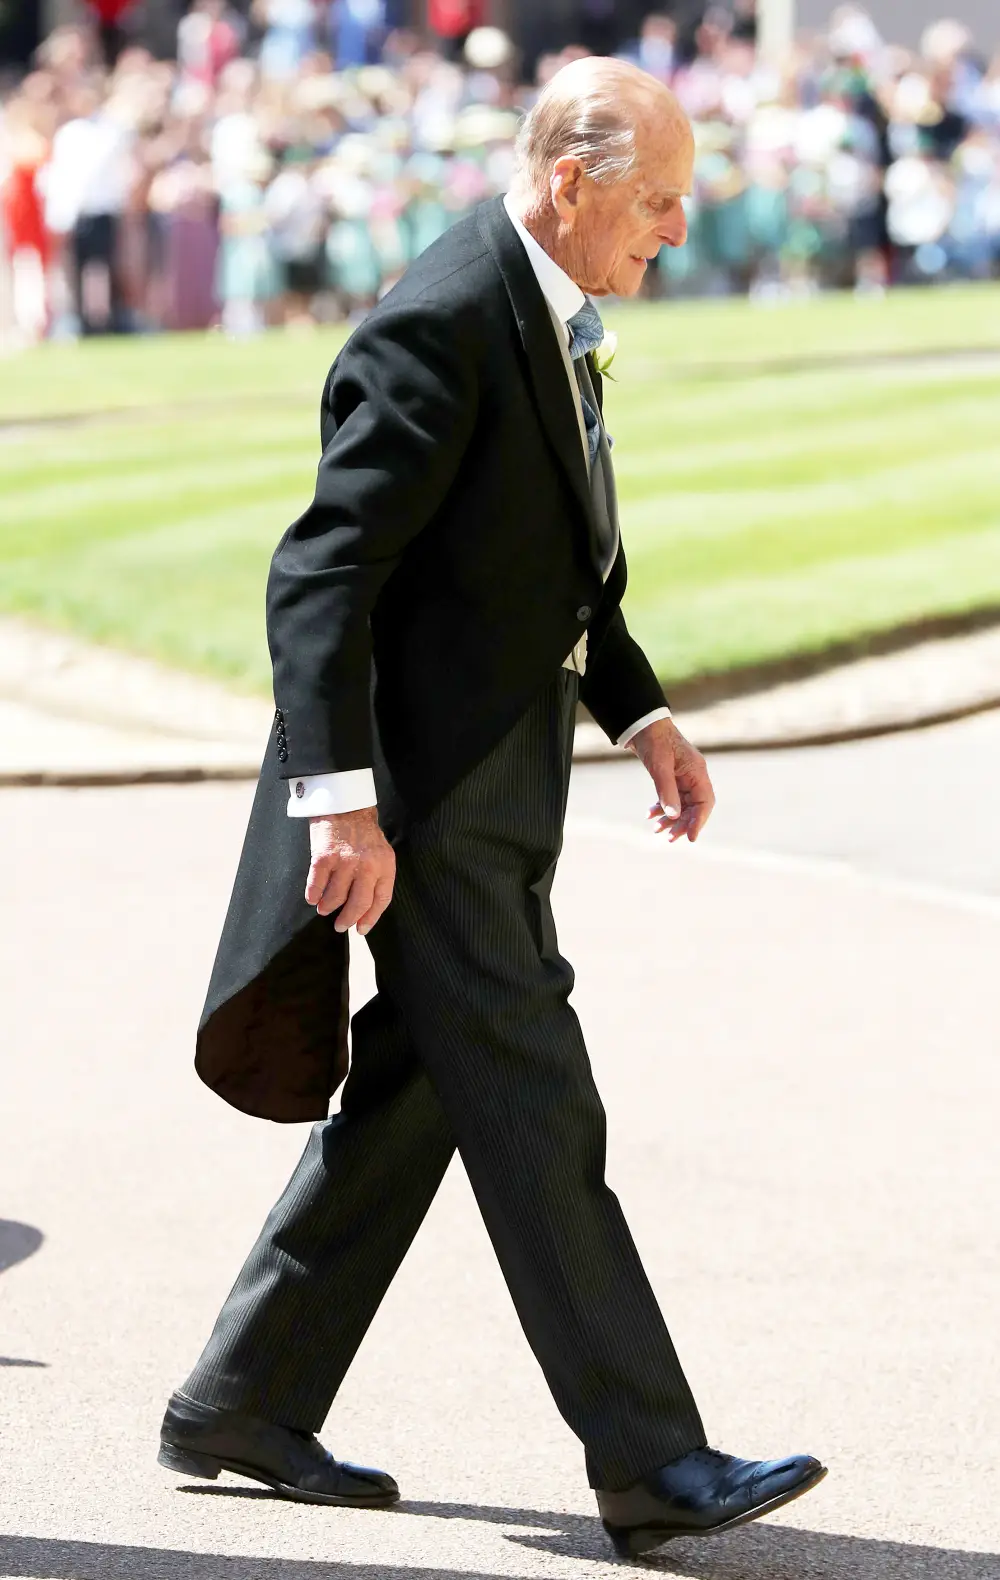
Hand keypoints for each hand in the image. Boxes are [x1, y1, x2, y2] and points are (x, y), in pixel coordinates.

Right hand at [305, 807, 395, 934]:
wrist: (343, 804)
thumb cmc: (362, 831)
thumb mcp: (379, 852)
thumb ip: (376, 876)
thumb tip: (365, 908)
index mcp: (384, 865)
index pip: (381, 900)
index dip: (371, 918)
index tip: (361, 929)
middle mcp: (366, 865)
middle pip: (359, 904)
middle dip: (348, 919)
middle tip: (341, 926)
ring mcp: (344, 862)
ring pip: (335, 898)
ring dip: (328, 907)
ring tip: (324, 909)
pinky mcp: (323, 857)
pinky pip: (316, 885)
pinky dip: (313, 895)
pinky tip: (312, 898)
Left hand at [629, 718, 714, 842]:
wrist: (641, 724)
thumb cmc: (653, 740)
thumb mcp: (659, 766)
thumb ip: (666, 791)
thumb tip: (672, 816)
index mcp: (697, 771)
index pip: (705, 802)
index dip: (699, 822)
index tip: (690, 838)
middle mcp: (694, 775)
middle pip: (694, 807)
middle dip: (682, 824)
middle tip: (668, 838)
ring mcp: (683, 777)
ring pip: (682, 805)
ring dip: (670, 819)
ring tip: (656, 830)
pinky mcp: (672, 777)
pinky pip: (672, 798)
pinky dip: (662, 808)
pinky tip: (650, 815)